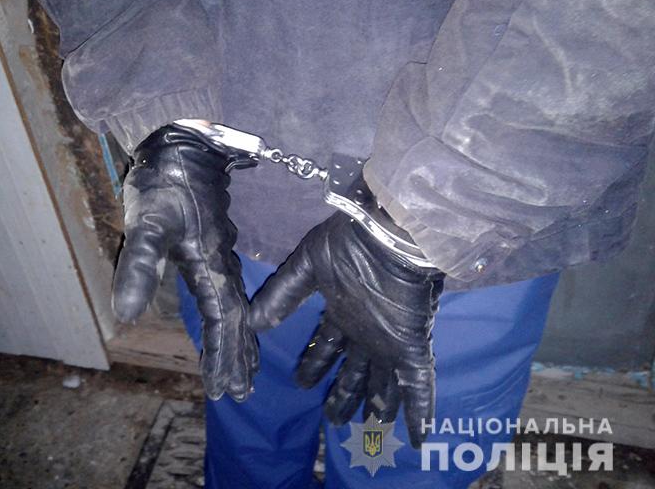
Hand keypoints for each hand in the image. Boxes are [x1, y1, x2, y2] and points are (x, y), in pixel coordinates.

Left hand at [112, 124, 257, 401]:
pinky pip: (232, 292)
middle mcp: (223, 265)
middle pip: (238, 320)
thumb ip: (138, 265)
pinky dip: (236, 317)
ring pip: (239, 307)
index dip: (223, 356)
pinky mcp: (216, 246)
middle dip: (238, 357)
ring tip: (246, 369)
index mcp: (211, 264)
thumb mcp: (147, 223)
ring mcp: (223, 255)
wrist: (183, 146)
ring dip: (242, 341)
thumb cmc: (164, 184)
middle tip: (240, 392)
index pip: (223, 321)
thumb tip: (125, 315)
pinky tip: (233, 321)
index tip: (222, 389)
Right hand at [249, 213, 443, 447]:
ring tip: (372, 426)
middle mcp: (366, 330)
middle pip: (355, 370)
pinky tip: (418, 436)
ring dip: (378, 403)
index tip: (301, 384)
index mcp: (343, 312)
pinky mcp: (413, 345)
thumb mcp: (306, 270)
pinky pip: (418, 385)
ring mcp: (391, 340)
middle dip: (345, 393)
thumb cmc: (348, 247)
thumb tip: (252, 321)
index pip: (326, 346)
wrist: (388, 234)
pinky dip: (418, 411)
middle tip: (336, 420)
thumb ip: (282, 296)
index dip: (315, 365)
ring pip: (384, 381)